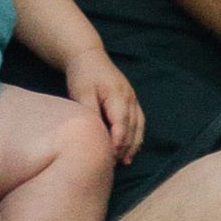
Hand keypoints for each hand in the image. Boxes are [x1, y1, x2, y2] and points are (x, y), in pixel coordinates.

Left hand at [68, 46, 143, 160]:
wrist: (89, 56)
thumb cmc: (83, 75)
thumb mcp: (81, 92)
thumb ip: (90, 111)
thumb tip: (95, 133)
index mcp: (117, 95)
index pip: (122, 122)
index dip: (118, 140)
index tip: (112, 156)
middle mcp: (129, 97)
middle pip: (132, 127)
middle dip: (125, 147)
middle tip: (113, 165)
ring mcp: (132, 99)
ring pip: (138, 125)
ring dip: (133, 144)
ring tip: (125, 161)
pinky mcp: (131, 100)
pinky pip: (139, 121)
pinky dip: (137, 136)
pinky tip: (132, 148)